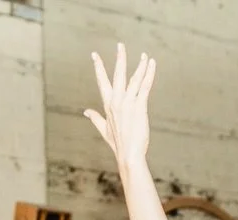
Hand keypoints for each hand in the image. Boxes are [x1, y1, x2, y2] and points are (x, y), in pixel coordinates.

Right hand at [84, 44, 156, 168]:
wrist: (129, 155)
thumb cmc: (118, 144)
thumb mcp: (104, 130)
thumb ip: (95, 118)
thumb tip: (85, 111)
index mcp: (108, 105)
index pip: (102, 81)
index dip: (98, 67)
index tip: (94, 55)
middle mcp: (116, 101)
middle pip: (117, 74)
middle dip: (119, 58)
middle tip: (120, 45)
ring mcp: (127, 103)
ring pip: (134, 78)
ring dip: (140, 65)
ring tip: (144, 55)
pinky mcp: (139, 106)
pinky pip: (145, 86)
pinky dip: (149, 74)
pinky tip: (151, 64)